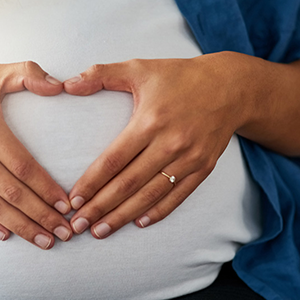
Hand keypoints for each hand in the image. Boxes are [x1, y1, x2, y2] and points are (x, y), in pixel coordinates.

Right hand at [0, 62, 74, 247]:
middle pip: (11, 193)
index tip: (66, 205)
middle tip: (65, 232)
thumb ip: (28, 72)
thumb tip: (61, 84)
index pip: (24, 166)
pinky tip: (6, 235)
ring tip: (44, 241)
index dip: (47, 189)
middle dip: (42, 216)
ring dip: (20, 226)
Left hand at [61, 55, 244, 238]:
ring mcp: (189, 158)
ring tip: (100, 231)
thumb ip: (100, 75)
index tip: (72, 201)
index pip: (113, 160)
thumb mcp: (139, 68)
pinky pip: (178, 195)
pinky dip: (158, 211)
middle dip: (100, 207)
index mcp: (150, 121)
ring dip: (123, 216)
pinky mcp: (204, 168)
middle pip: (129, 184)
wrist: (233, 87)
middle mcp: (170, 143)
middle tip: (77, 226)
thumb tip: (67, 85)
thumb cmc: (179, 76)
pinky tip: (138, 223)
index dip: (91, 183)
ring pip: (151, 195)